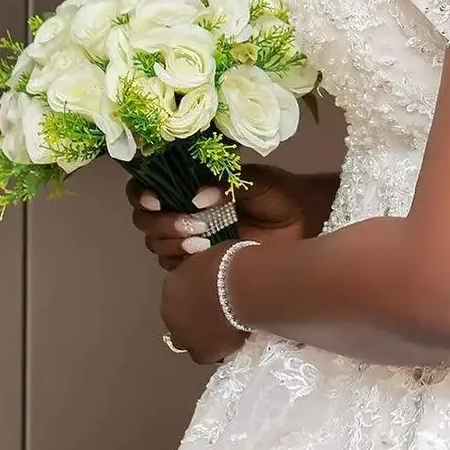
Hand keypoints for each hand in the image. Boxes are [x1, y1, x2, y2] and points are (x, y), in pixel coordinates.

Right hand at [128, 165, 336, 270]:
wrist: (307, 226)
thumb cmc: (283, 196)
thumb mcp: (257, 181)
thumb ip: (227, 184)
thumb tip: (197, 197)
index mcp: (193, 186)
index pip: (150, 186)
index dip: (142, 193)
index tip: (155, 198)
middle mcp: (185, 212)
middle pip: (145, 220)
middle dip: (161, 222)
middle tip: (194, 225)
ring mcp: (191, 241)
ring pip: (156, 244)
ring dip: (171, 242)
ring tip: (202, 241)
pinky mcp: (201, 267)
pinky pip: (174, 268)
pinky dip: (181, 262)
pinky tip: (204, 256)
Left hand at [159, 243, 249, 364]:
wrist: (245, 286)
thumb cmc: (233, 262)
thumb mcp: (212, 254)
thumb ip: (205, 267)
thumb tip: (213, 267)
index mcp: (172, 283)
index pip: (179, 292)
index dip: (196, 293)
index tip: (213, 292)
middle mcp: (170, 311)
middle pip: (180, 317)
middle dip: (195, 315)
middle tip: (220, 311)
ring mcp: (184, 335)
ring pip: (190, 338)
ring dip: (203, 334)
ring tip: (227, 327)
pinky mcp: (202, 353)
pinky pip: (208, 353)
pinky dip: (218, 348)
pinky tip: (233, 339)